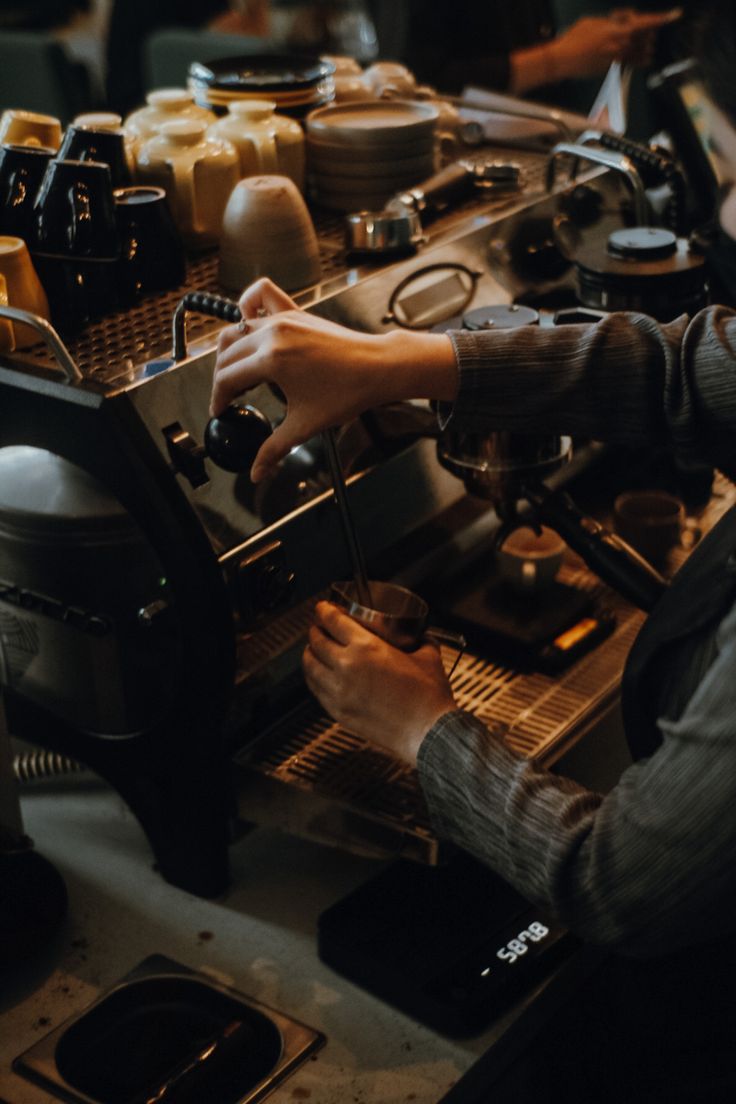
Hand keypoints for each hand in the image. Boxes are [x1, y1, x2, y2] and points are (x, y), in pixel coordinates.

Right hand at [210, 277, 456, 481]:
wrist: (378, 368)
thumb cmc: (348, 392)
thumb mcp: (304, 425)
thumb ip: (273, 449)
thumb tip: (256, 472)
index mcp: (271, 360)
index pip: (227, 378)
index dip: (218, 398)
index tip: (221, 410)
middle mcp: (272, 333)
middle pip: (226, 354)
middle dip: (222, 378)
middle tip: (230, 397)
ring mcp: (283, 318)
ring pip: (236, 329)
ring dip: (230, 351)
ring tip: (239, 372)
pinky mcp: (295, 311)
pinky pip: (261, 294)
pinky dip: (248, 304)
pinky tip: (248, 322)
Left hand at [303, 601, 456, 765]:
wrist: (428, 732)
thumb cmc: (428, 698)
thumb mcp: (428, 657)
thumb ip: (421, 642)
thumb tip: (421, 638)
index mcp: (366, 647)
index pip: (332, 621)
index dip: (323, 610)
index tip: (322, 608)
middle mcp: (347, 667)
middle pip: (316, 641)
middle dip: (315, 630)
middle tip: (318, 628)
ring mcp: (339, 691)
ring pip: (310, 666)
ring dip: (309, 654)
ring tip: (313, 650)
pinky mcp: (338, 712)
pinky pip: (315, 690)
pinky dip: (313, 679)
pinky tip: (318, 676)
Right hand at [551, 10, 675, 79]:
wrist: (562, 61)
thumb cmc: (573, 39)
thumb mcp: (593, 21)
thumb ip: (611, 22)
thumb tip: (619, 23)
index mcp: (616, 30)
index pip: (646, 23)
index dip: (662, 18)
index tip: (675, 15)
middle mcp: (620, 46)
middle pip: (646, 37)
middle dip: (646, 31)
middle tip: (635, 27)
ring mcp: (617, 59)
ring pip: (641, 51)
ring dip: (642, 45)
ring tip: (630, 41)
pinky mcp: (612, 68)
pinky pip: (631, 62)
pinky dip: (634, 56)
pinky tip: (631, 54)